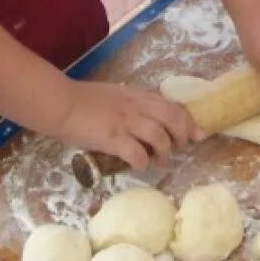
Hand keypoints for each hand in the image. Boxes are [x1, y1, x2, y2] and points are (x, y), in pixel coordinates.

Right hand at [48, 80, 201, 170]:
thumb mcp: (117, 95)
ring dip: (163, 152)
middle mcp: (137, 106)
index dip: (188, 121)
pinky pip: (137, 153)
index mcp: (139, 95)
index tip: (197, 134)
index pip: (173, 106)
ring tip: (158, 161)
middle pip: (173, 119)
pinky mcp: (113, 138)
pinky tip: (138, 165)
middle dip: (182, 137)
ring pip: (159, 137)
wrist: (62, 104)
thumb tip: (150, 118)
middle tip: (178, 149)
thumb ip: (135, 103)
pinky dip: (142, 163)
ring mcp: (126, 122)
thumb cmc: (85, 100)